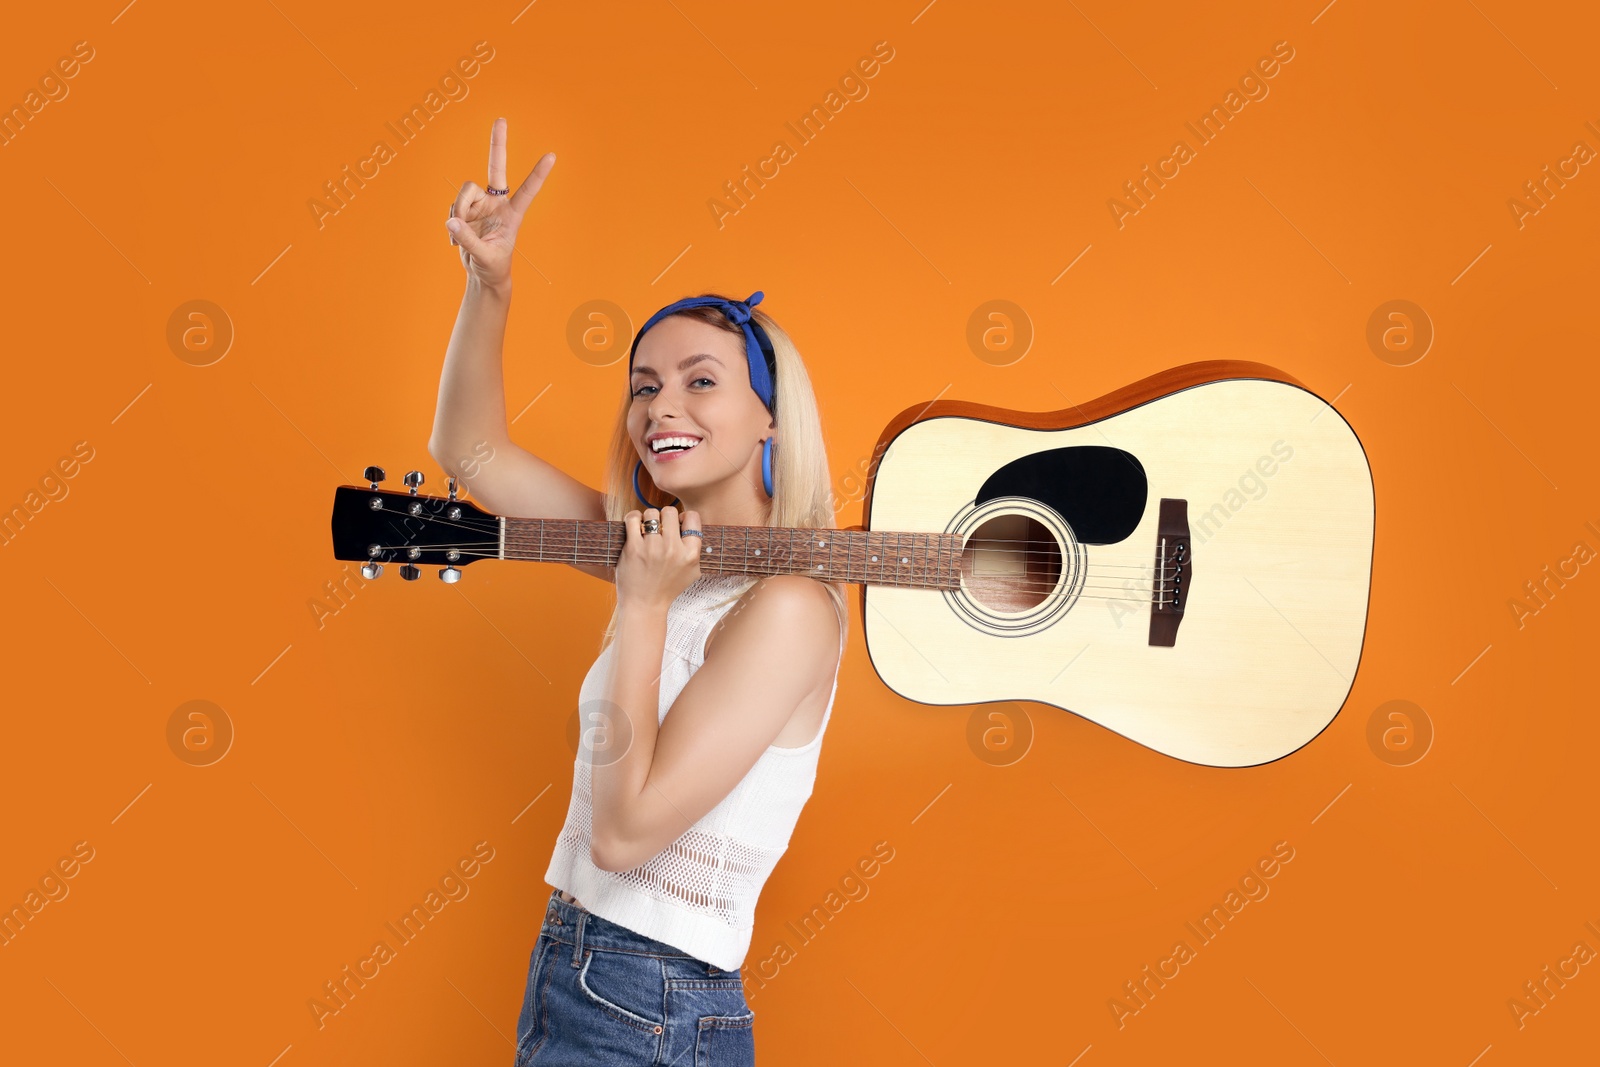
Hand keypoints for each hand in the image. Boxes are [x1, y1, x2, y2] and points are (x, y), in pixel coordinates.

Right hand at [446, 117, 554, 291]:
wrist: (483, 273)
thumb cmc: (493, 266)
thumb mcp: (484, 256)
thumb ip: (468, 240)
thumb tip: (451, 221)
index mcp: (513, 214)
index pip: (527, 190)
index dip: (538, 174)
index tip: (552, 156)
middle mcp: (497, 203)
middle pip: (496, 168)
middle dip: (498, 144)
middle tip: (501, 119)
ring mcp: (481, 204)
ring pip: (464, 192)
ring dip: (459, 211)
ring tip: (461, 236)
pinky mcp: (465, 209)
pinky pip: (453, 206)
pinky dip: (452, 224)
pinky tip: (457, 239)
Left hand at [617, 507, 702, 611]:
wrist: (645, 605)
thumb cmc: (667, 588)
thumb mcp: (692, 572)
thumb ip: (696, 550)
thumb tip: (693, 525)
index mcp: (691, 554)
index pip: (693, 517)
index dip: (684, 517)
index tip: (676, 525)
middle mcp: (673, 549)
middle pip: (670, 511)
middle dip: (664, 517)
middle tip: (659, 528)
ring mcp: (653, 548)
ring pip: (651, 513)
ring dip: (648, 518)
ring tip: (645, 528)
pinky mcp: (633, 548)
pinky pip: (633, 519)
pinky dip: (633, 518)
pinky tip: (635, 525)